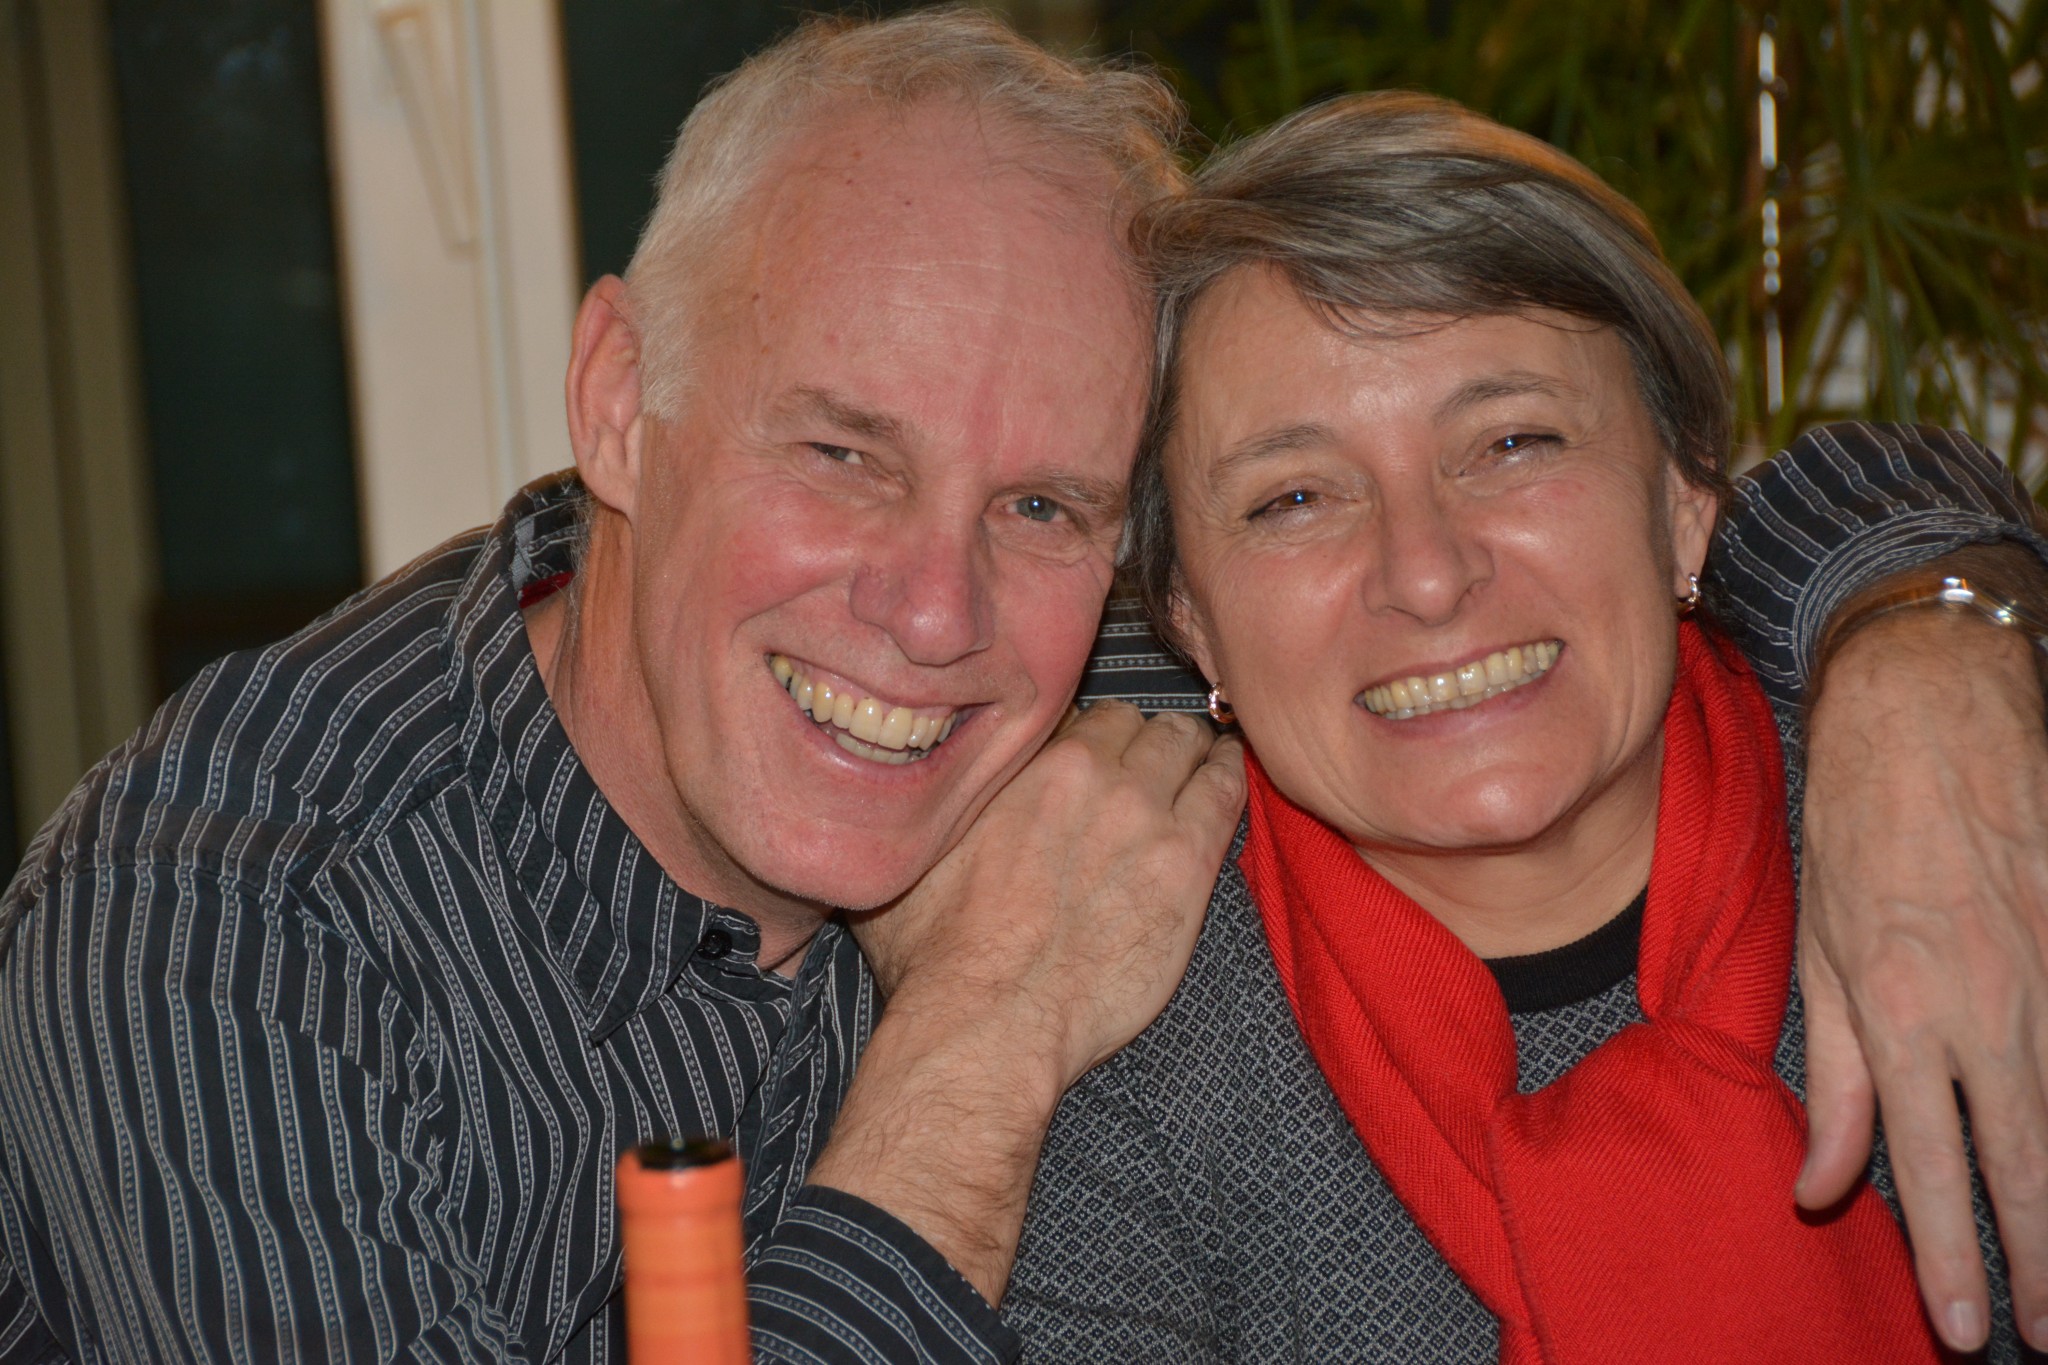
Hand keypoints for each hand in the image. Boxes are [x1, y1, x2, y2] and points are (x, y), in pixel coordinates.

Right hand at [809, 703, 1245, 1300]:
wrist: (989, 1019)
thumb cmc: (937, 955)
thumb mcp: (912, 860)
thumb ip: (936, 811)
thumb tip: (915, 791)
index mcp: (1026, 764)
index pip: (1074, 715)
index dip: (1084, 736)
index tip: (1089, 754)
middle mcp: (1090, 772)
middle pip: (1133, 722)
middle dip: (1138, 736)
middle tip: (1143, 759)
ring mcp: (1145, 814)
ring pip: (1183, 743)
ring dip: (1187, 748)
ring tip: (1195, 756)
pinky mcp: (1187, 864)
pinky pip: (1225, 791)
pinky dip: (1227, 773)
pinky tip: (1227, 771)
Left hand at [1798, 606, 2047, 1352]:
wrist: (1929, 703)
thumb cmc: (1857, 821)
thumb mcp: (1817, 945)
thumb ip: (1838, 1074)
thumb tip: (1823, 1184)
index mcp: (1902, 1008)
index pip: (1930, 1163)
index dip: (1954, 1253)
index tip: (1973, 1325)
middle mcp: (1988, 1003)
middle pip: (2024, 1161)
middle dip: (2039, 1260)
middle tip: (2042, 1331)